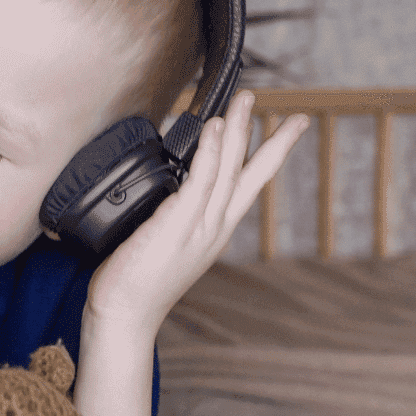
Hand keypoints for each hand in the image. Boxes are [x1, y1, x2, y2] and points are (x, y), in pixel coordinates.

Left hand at [85, 91, 308, 328]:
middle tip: (289, 110)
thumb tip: (167, 185)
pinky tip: (214, 127)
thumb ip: (174, 213)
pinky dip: (211, 152)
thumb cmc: (136, 280)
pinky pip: (200, 181)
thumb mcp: (166, 241)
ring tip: (245, 100)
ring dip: (238, 131)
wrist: (125, 315)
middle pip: (251, 175)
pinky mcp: (178, 225)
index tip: (290, 128)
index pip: (249, 184)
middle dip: (272, 139)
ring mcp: (200, 227)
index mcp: (215, 230)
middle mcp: (216, 227)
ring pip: (228, 170)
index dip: (270, 154)